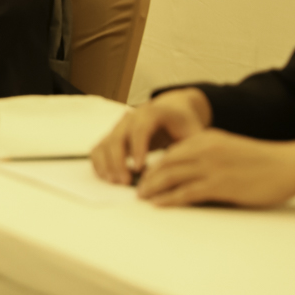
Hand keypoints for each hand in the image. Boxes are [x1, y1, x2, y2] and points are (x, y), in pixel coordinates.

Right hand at [91, 88, 210, 183]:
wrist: (174, 111)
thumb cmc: (185, 124)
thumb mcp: (195, 133)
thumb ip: (192, 149)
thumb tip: (183, 171)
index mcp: (152, 113)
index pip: (140, 128)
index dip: (138, 148)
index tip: (140, 168)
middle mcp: (131, 117)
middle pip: (117, 137)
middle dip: (118, 161)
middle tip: (126, 181)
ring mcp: (120, 126)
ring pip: (105, 143)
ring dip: (107, 164)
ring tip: (117, 182)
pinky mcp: (113, 136)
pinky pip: (99, 148)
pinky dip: (100, 163)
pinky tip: (108, 177)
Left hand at [136, 131, 294, 208]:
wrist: (290, 164)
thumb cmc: (262, 160)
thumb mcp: (228, 148)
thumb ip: (207, 154)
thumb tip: (187, 169)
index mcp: (205, 138)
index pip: (170, 152)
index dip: (153, 164)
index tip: (143, 175)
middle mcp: (204, 149)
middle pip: (165, 164)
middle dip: (147, 177)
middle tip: (135, 188)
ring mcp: (211, 167)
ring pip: (171, 177)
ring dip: (152, 188)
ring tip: (141, 197)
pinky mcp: (220, 185)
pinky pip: (187, 192)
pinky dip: (169, 198)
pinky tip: (159, 203)